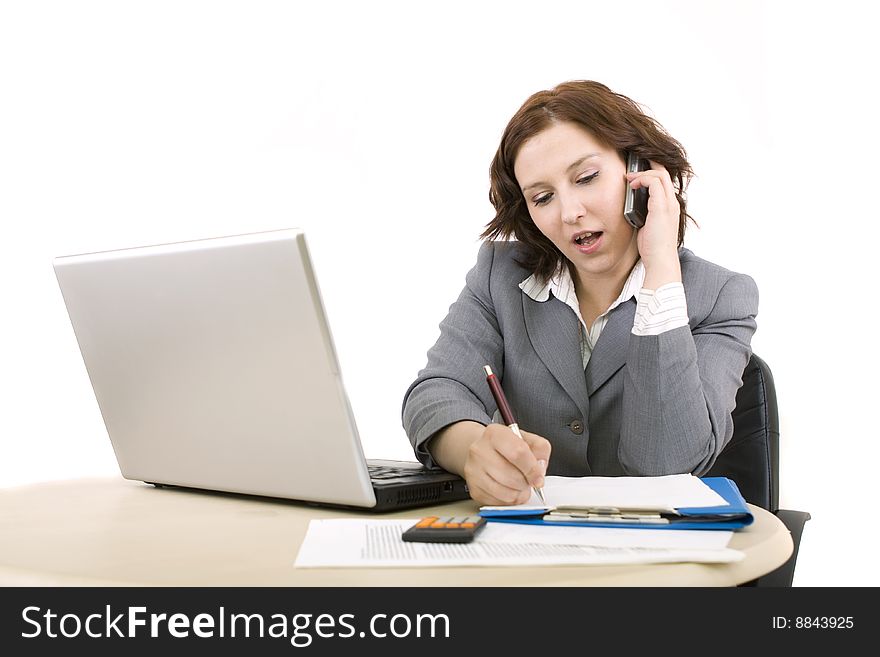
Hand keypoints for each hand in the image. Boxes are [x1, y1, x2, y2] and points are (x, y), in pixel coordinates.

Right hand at [463, 424, 550, 505]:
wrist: (484, 452)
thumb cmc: (507, 446)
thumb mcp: (528, 439)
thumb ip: (540, 450)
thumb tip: (539, 470)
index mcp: (495, 434)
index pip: (518, 453)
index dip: (533, 469)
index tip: (539, 478)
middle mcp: (479, 450)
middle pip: (512, 476)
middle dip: (526, 483)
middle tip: (528, 479)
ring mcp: (473, 471)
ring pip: (506, 493)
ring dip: (519, 493)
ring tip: (519, 484)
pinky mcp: (473, 488)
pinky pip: (499, 502)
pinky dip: (509, 500)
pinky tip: (509, 489)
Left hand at [625, 160, 681, 287]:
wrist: (660, 260)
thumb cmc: (652, 248)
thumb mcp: (646, 227)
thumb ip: (642, 214)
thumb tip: (630, 208)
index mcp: (669, 207)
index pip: (663, 182)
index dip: (651, 172)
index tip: (636, 172)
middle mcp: (671, 202)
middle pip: (664, 172)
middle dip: (648, 164)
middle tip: (632, 164)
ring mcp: (668, 204)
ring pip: (660, 174)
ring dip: (642, 171)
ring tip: (629, 176)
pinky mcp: (661, 206)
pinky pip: (654, 181)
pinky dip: (642, 179)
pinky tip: (632, 184)